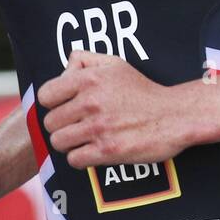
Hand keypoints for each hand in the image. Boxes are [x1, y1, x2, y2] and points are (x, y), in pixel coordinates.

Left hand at [38, 51, 188, 169]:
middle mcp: (91, 102)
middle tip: (77, 124)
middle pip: (50, 122)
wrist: (174, 116)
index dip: (53, 103)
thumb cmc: (144, 92)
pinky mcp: (107, 151)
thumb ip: (86, 60)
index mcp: (89, 78)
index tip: (64, 106)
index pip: (46, 95)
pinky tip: (92, 150)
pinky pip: (74, 159)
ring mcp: (98, 127)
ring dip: (69, 142)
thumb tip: (65, 69)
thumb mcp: (116, 64)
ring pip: (59, 142)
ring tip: (84, 138)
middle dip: (62, 125)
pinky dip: (81, 158)